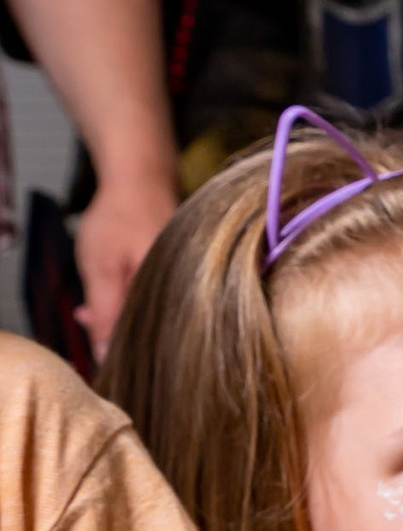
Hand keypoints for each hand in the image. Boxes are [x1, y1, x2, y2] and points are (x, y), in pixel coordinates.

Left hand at [73, 160, 178, 351]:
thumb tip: (106, 356)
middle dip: (117, 327)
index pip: (151, 340)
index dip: (121, 345)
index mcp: (174, 296)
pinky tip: (113, 286)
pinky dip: (132, 293)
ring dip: (122, 310)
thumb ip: (106, 314)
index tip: (97, 342)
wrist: (140, 174)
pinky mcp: (182, 270)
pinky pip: (157, 292)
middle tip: (86, 315)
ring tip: (91, 304)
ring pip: (152, 309)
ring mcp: (186, 279)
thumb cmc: (121, 216)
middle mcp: (188, 291)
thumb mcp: (102, 270)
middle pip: (154, 328)